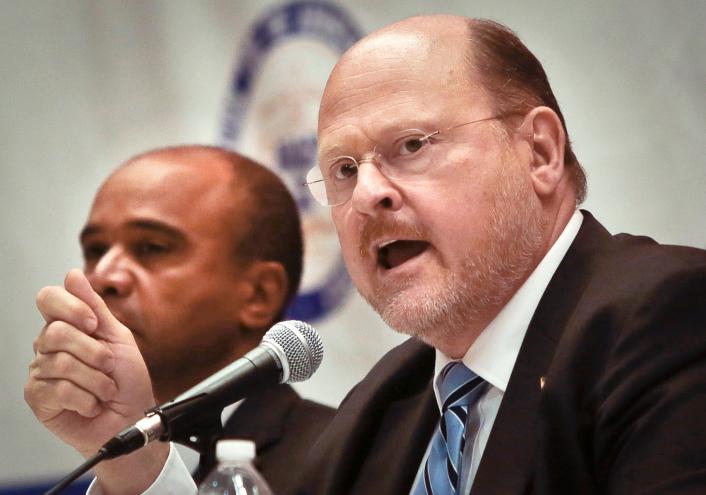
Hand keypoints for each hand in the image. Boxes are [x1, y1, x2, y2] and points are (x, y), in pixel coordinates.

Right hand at [25, 269, 154, 457]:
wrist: (132, 417)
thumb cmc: (128, 381)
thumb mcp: (118, 337)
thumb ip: (94, 306)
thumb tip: (72, 275)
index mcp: (68, 326)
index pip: (48, 299)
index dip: (72, 308)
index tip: (94, 325)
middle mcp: (48, 346)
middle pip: (57, 332)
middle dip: (95, 352)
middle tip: (108, 367)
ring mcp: (40, 371)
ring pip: (61, 363)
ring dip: (96, 380)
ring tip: (105, 390)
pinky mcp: (37, 398)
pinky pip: (58, 389)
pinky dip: (86, 399)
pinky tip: (92, 404)